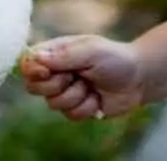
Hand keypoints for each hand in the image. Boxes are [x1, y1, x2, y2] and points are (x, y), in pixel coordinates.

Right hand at [19, 35, 144, 120]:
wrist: (138, 78)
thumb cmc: (115, 57)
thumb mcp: (91, 51)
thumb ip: (63, 56)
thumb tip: (36, 58)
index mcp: (56, 52)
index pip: (28, 61)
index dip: (32, 69)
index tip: (46, 71)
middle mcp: (56, 72)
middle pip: (33, 86)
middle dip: (56, 85)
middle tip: (76, 76)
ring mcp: (65, 91)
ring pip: (53, 103)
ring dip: (75, 96)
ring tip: (91, 86)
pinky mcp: (76, 108)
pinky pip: (70, 115)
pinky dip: (86, 107)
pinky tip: (97, 99)